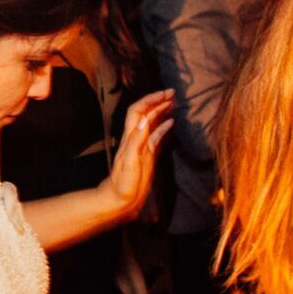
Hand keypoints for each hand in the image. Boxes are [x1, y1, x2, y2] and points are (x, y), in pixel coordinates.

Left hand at [98, 91, 175, 220]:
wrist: (119, 200)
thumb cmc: (123, 184)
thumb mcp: (129, 162)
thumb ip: (136, 141)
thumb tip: (144, 119)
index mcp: (130, 138)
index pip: (138, 111)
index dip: (150, 99)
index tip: (165, 94)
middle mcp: (135, 138)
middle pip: (145, 113)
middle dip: (157, 100)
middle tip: (173, 93)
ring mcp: (142, 146)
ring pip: (152, 122)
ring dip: (161, 110)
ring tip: (174, 102)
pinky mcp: (147, 155)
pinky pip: (156, 136)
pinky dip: (164, 127)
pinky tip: (172, 122)